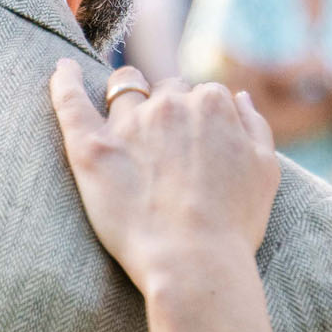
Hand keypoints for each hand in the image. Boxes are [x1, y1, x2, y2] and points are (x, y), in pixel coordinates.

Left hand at [50, 61, 282, 299]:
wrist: (194, 262)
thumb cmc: (234, 225)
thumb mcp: (266, 170)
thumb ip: (253, 124)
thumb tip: (237, 96)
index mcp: (213, 104)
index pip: (204, 93)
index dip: (201, 118)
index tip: (197, 145)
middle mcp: (170, 104)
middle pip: (166, 88)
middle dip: (168, 105)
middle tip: (165, 145)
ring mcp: (129, 123)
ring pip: (124, 86)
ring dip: (127, 91)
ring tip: (122, 112)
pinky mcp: (92, 147)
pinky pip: (70, 100)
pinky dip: (65, 80)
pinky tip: (65, 68)